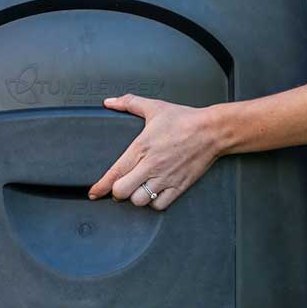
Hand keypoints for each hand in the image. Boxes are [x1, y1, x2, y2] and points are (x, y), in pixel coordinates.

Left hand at [89, 95, 220, 210]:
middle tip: (120, 187)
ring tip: (138, 191)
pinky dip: (154, 203)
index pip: (114, 173)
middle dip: (117, 192)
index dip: (101, 186)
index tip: (94, 193)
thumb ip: (129, 103)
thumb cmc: (185, 120)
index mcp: (141, 147)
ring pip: (140, 201)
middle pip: (122, 192)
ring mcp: (166, 178)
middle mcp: (151, 166)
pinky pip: (160, 205)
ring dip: (136, 198)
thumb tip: (110, 102)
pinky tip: (154, 195)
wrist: (212, 131)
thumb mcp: (154, 107)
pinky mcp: (179, 186)